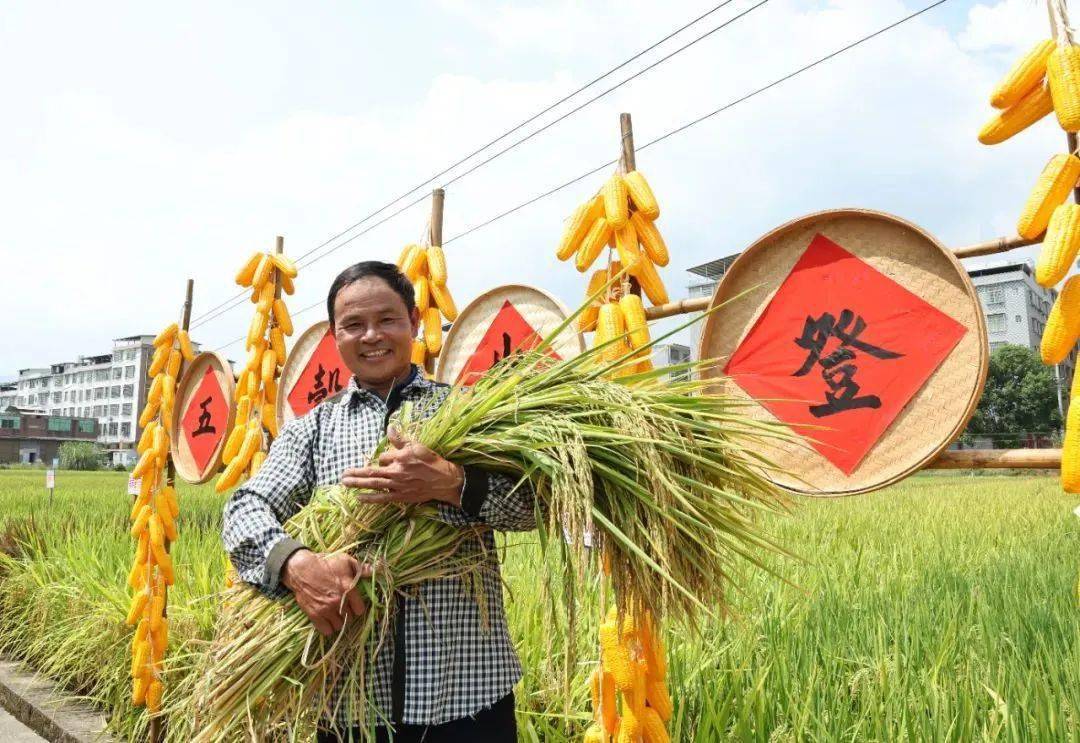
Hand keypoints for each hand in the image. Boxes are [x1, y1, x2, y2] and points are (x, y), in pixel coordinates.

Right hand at [281, 549, 370, 636]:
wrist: (301, 570)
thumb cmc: (325, 563)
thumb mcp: (345, 561)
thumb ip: (361, 568)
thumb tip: (375, 571)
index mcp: (348, 589)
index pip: (360, 609)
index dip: (358, 607)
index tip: (355, 604)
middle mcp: (339, 601)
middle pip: (350, 618)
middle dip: (348, 613)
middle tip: (344, 607)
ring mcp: (326, 609)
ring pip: (339, 625)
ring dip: (339, 621)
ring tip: (336, 614)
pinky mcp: (314, 615)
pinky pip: (326, 630)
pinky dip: (328, 628)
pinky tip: (327, 620)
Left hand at [340, 427, 464, 506]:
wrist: (444, 481)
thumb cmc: (431, 462)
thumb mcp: (417, 446)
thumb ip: (401, 440)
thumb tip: (389, 428)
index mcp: (400, 457)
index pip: (383, 457)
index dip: (382, 458)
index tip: (385, 459)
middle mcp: (396, 472)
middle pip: (371, 471)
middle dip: (355, 473)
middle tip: (342, 474)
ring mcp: (397, 485)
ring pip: (373, 484)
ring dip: (357, 483)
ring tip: (345, 482)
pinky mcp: (400, 496)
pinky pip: (382, 498)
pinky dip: (370, 498)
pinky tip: (358, 498)